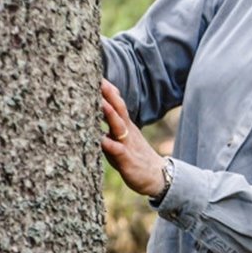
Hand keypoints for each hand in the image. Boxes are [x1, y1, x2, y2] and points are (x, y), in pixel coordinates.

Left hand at [100, 79, 167, 198]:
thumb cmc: (135, 157)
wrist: (157, 176)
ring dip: (110, 114)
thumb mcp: (124, 138)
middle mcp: (127, 132)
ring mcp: (128, 144)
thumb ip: (112, 126)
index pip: (117, 103)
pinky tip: (100, 139)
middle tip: (98, 80)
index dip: (108, 90)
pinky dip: (109, 144)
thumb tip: (94, 113)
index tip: (97, 75)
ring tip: (101, 103)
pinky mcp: (127, 160)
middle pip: (118, 109)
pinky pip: (117, 150)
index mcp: (125, 126)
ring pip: (119, 126)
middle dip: (109, 95)